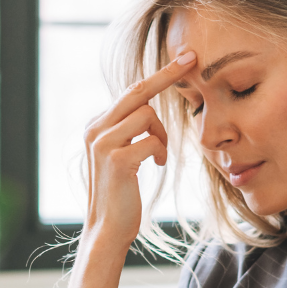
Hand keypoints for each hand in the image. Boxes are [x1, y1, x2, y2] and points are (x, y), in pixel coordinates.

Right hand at [79, 50, 195, 250]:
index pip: (130, 92)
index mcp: (96, 126)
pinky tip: (156, 165)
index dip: (158, 75)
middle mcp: (95, 129)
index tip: (183, 59)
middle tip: (191, 60)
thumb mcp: (121, 156)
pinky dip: (161, 152)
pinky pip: (152, 141)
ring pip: (147, 116)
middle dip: (167, 75)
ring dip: (162, 135)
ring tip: (159, 155)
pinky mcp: (117, 159)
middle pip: (137, 92)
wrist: (107, 228)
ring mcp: (103, 143)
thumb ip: (127, 131)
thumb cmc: (120, 194)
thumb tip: (146, 108)